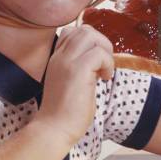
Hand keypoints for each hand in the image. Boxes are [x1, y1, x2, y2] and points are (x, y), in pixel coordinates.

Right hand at [33, 24, 114, 146]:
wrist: (53, 130)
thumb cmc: (64, 113)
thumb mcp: (68, 83)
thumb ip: (78, 68)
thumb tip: (99, 61)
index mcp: (56, 58)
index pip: (72, 32)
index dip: (89, 42)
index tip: (95, 61)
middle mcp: (60, 56)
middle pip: (84, 30)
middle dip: (101, 43)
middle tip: (104, 64)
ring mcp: (67, 61)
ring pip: (91, 35)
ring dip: (105, 50)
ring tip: (104, 70)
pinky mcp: (78, 70)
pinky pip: (99, 53)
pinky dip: (107, 63)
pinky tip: (104, 79)